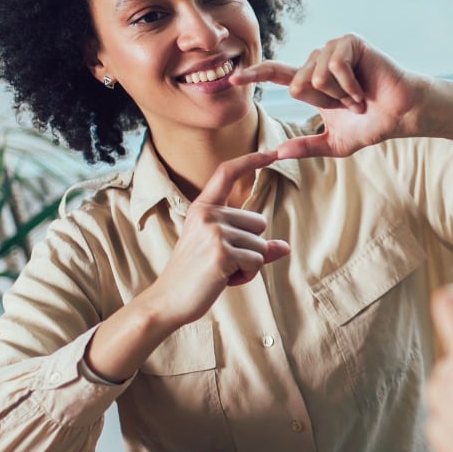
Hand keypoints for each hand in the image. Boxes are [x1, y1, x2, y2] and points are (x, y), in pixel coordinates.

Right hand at [138, 149, 290, 330]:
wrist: (168, 300)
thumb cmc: (195, 276)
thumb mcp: (221, 252)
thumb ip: (252, 246)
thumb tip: (284, 247)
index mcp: (203, 208)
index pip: (227, 173)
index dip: (251, 160)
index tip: (272, 151)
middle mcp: (208, 214)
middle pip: (259, 222)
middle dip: (251, 247)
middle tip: (222, 262)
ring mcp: (214, 231)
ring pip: (261, 245)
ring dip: (249, 265)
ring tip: (222, 271)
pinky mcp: (222, 252)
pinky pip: (257, 261)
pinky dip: (247, 275)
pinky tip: (224, 280)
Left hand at [228, 34, 452, 159]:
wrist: (400, 114)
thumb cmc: (372, 124)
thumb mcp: (334, 143)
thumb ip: (306, 148)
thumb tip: (276, 154)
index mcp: (312, 81)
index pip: (277, 74)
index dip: (255, 75)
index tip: (234, 77)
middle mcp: (319, 61)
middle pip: (297, 84)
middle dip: (325, 103)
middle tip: (349, 106)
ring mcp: (333, 49)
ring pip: (314, 77)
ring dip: (339, 96)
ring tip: (358, 96)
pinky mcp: (349, 43)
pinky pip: (333, 68)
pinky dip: (349, 86)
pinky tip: (363, 88)